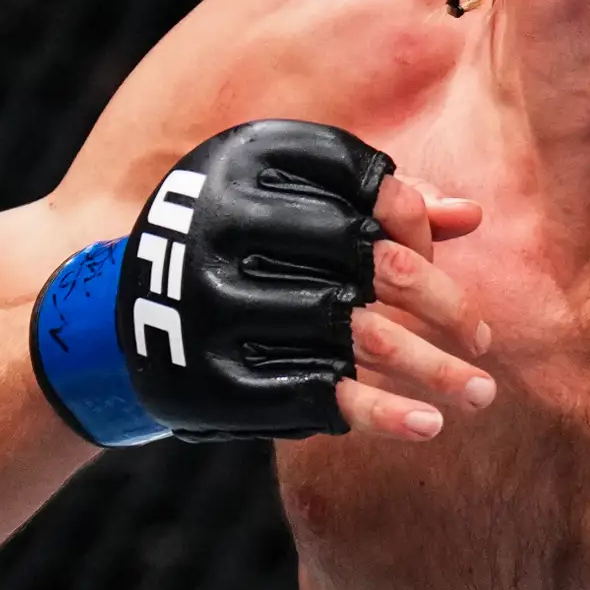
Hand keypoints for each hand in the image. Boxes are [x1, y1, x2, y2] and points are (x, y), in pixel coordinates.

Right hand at [28, 120, 484, 447]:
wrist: (102, 325)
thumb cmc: (222, 254)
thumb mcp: (277, 206)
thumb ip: (371, 207)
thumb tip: (470, 217)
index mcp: (238, 164)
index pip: (360, 183)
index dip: (411, 224)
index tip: (442, 265)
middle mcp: (220, 228)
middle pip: (369, 260)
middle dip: (442, 303)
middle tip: (487, 340)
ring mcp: (211, 306)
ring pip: (355, 333)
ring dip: (431, 366)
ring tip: (482, 392)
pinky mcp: (207, 378)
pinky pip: (315, 395)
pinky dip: (380, 414)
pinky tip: (430, 426)